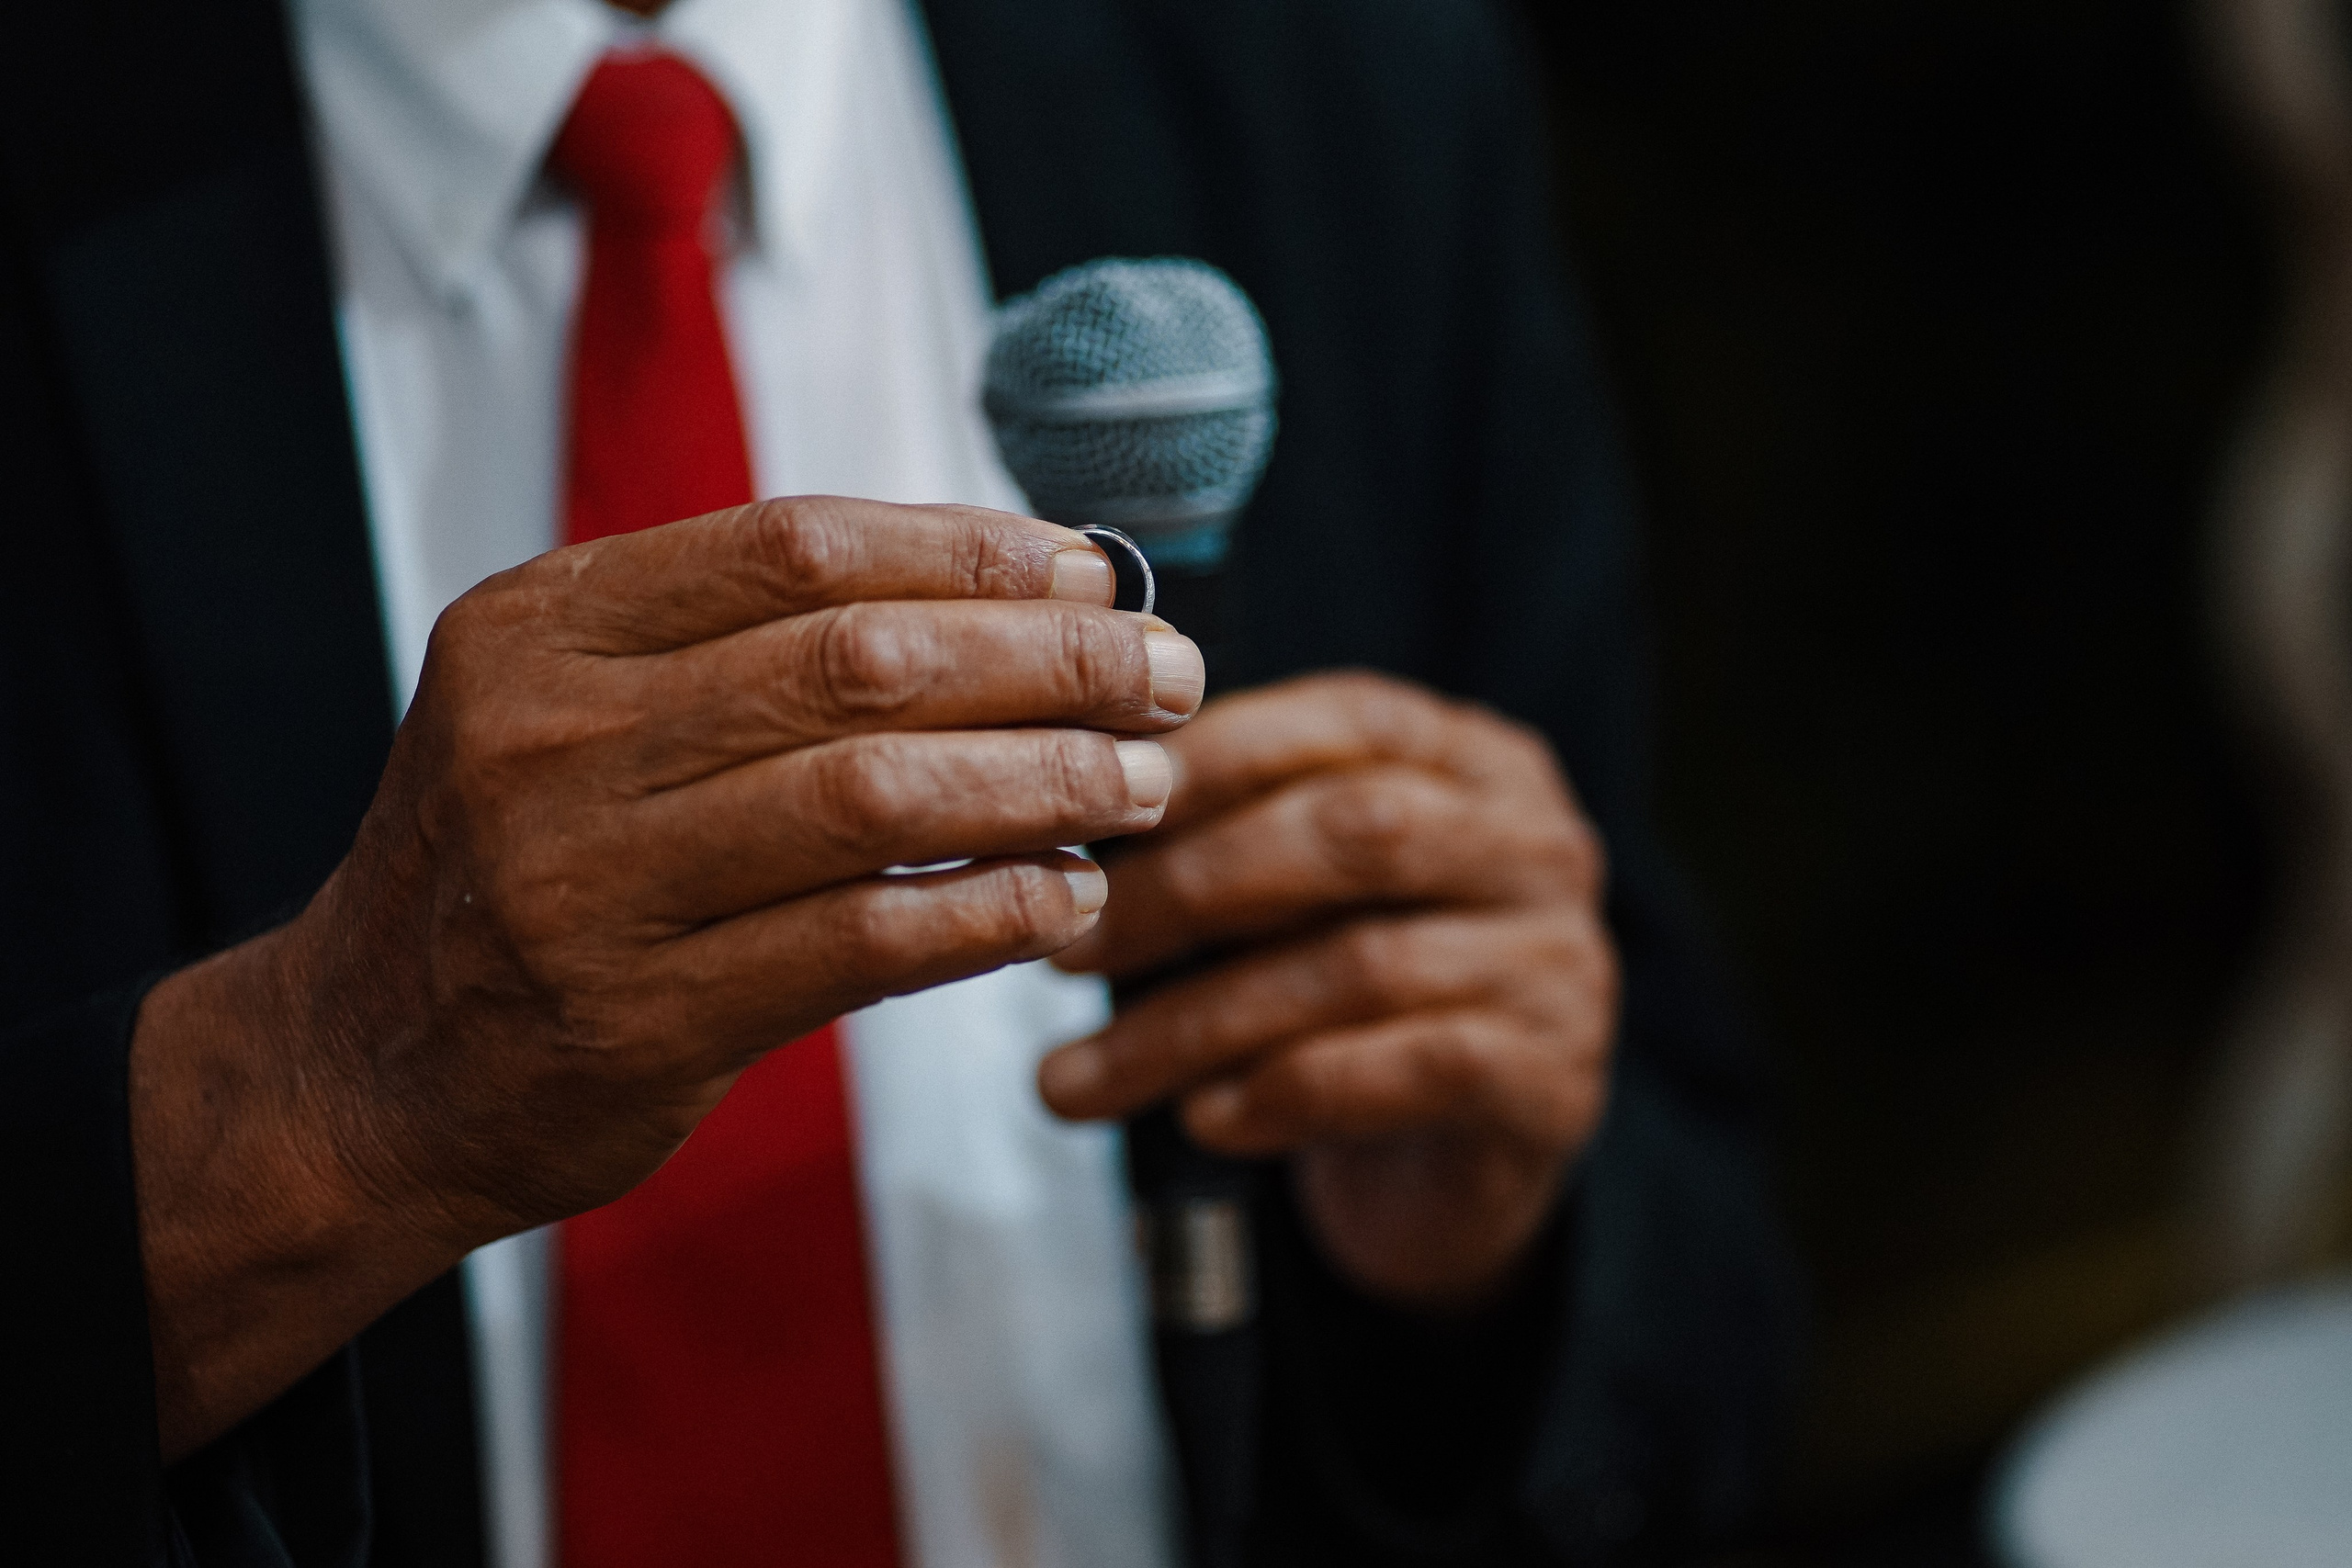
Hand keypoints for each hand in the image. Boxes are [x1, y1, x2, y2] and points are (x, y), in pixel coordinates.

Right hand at [132, 497, 1203, 1457]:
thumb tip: (1006, 595)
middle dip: (1047, 663)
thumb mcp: (570, 707)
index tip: (1093, 573)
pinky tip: (1067, 900)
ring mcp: (587, 884)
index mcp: (544, 626)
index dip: (973, 550)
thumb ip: (740, 644)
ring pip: (875, 798)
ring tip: (1143, 785)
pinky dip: (990, 913)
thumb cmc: (519, 865)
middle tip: (1165, 675)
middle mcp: (552, 738)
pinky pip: (863, 944)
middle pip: (859, 663)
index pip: (799, 544)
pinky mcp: (639, 1019)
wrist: (363, 1068)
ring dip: (1042, 784)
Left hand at [1039, 672, 1615, 1311]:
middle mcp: (1538, 846)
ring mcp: (1559, 964)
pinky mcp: (1552, 1081)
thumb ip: (1233, 834)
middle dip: (1189, 890)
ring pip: (1360, 966)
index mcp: (1477, 762)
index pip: (1351, 719)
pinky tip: (1202, 1118)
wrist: (1447, 1173)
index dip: (1217, 758)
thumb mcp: (1299, 896)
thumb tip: (1074, 814)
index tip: (1091, 817)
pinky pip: (1405, 1071)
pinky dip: (1284, 1092)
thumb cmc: (1349, 1001)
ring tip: (1082, 1076)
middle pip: (1355, 834)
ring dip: (1196, 1024)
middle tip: (1072, 953)